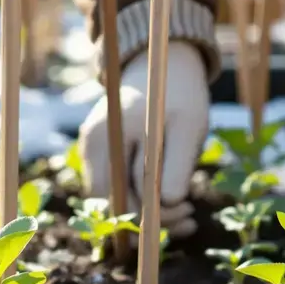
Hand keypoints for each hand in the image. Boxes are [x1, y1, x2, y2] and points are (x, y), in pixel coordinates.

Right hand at [79, 40, 209, 237]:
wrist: (164, 64)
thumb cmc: (179, 93)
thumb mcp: (188, 125)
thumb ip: (177, 164)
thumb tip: (167, 203)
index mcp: (106, 138)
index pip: (117, 197)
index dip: (151, 216)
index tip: (187, 213)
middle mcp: (93, 146)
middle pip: (116, 201)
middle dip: (154, 217)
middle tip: (191, 218)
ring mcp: (97, 150)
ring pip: (121, 197)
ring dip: (153, 213)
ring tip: (188, 214)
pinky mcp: (106, 154)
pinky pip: (123, 185)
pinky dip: (147, 198)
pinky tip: (174, 201)